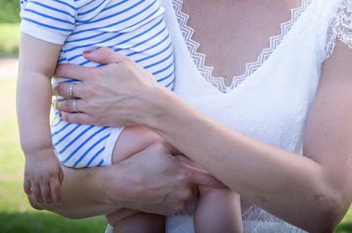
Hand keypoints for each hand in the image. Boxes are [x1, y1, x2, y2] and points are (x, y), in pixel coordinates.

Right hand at [24, 148, 63, 203]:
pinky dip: (29, 192)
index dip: (57, 199)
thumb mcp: (58, 167)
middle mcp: (43, 178)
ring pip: (36, 194)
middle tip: (50, 203)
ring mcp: (34, 177)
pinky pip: (27, 188)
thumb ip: (59, 178)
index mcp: (53, 175)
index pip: (56, 191)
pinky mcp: (27, 176)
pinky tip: (31, 193)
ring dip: (39, 199)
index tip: (58, 203)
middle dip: (48, 201)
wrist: (38, 149)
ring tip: (42, 201)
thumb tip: (58, 190)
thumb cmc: (50, 159)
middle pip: (46, 195)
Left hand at [53, 47, 162, 126]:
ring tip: (57, 100)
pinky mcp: (95, 119)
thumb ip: (103, 54)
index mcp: (94, 75)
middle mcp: (88, 91)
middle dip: (56, 85)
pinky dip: (65, 117)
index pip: (67, 70)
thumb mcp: (124, 61)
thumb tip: (85, 52)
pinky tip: (63, 115)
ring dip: (59, 101)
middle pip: (62, 88)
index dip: (58, 69)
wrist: (149, 104)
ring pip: (66, 104)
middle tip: (54, 85)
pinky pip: (74, 119)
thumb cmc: (139, 81)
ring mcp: (90, 107)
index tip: (55, 69)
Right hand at [104, 141, 223, 218]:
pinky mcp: (170, 210)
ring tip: (165, 175)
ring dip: (184, 184)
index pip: (215, 178)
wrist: (121, 186)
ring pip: (189, 190)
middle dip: (195, 175)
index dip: (224, 174)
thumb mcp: (161, 146)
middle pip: (200, 182)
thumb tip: (199, 141)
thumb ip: (183, 144)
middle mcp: (185, 190)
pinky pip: (179, 199)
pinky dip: (175, 193)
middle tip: (180, 167)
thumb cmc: (141, 163)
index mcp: (185, 173)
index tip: (230, 170)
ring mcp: (178, 202)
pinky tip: (161, 185)